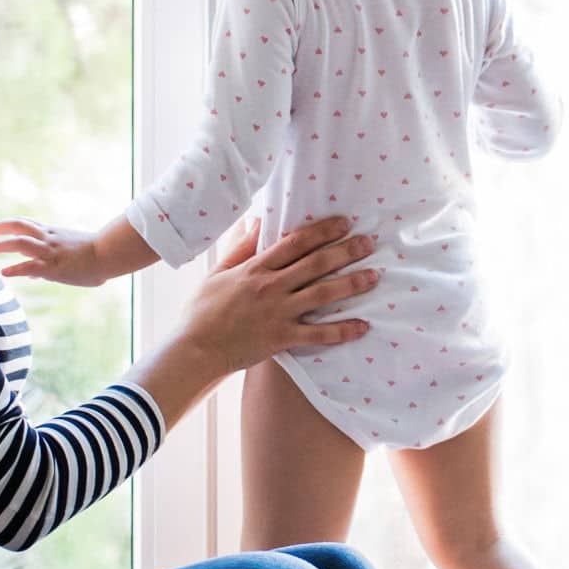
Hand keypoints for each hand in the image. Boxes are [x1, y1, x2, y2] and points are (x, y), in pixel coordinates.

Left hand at [0, 217, 105, 287]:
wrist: (109, 254)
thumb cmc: (95, 254)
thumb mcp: (69, 254)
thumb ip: (49, 262)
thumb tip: (34, 275)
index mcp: (52, 232)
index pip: (24, 224)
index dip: (7, 225)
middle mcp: (48, 238)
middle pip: (18, 226)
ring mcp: (50, 251)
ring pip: (20, 242)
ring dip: (1, 245)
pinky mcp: (54, 266)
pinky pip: (30, 266)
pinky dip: (15, 269)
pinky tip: (4, 272)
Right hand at [177, 217, 380, 375]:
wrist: (194, 349)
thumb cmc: (202, 310)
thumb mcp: (218, 271)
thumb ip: (241, 246)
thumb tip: (259, 219)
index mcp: (255, 268)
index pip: (295, 242)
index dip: (322, 231)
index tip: (344, 222)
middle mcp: (270, 287)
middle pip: (316, 264)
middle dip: (345, 251)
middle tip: (369, 242)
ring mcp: (278, 313)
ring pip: (322, 294)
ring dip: (351, 284)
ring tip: (374, 276)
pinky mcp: (282, 338)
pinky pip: (318, 334)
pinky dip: (342, 331)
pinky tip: (363, 326)